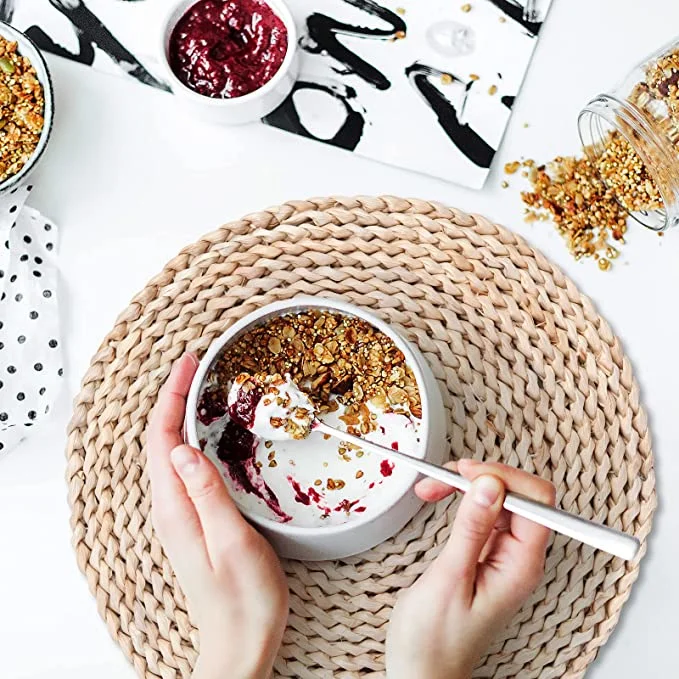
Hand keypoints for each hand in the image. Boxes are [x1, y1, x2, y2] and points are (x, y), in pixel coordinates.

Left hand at [148, 354, 288, 678]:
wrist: (241, 641)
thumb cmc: (244, 598)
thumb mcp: (232, 542)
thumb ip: (207, 494)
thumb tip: (183, 448)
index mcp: (175, 508)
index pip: (162, 439)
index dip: (171, 397)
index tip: (188, 364)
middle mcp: (170, 507)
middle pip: (160, 440)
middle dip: (172, 397)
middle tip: (196, 365)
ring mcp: (180, 514)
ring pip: (170, 452)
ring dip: (180, 415)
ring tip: (200, 388)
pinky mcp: (194, 519)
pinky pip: (184, 467)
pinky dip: (192, 438)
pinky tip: (209, 433)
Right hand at [386, 460, 554, 678]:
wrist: (422, 670)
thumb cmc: (434, 640)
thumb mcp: (448, 579)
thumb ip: (471, 529)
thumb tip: (489, 484)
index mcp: (521, 566)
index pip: (536, 501)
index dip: (503, 477)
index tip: (465, 473)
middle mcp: (520, 557)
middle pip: (520, 493)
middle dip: (482, 476)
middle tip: (443, 478)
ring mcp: (505, 554)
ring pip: (500, 497)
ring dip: (467, 484)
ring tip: (433, 488)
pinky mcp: (488, 552)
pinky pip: (485, 511)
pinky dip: (461, 498)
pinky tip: (441, 498)